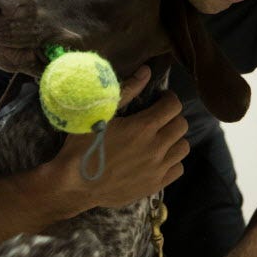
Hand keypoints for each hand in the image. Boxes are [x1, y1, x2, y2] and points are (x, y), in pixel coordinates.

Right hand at [51, 65, 189, 211]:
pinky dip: (172, 161)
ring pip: (183, 147)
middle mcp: (156, 148)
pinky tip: (157, 158)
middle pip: (181, 125)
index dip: (168, 98)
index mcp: (143, 127)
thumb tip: (146, 71)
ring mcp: (157, 169)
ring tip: (159, 137)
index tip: (160, 99)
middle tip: (157, 117)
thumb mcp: (99, 114)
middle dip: (172, 116)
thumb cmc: (82, 146)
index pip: (174, 106)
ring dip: (174, 139)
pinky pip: (178, 169)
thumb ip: (126, 91)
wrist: (73, 185)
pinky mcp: (154, 185)